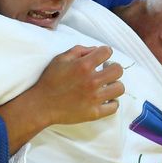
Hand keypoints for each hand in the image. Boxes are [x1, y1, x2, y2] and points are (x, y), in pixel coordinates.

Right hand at [0, 45, 124, 153]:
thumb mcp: (60, 59)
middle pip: (118, 70)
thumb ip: (79, 50)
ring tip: (107, 85)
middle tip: (105, 71)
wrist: (42, 105)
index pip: (107, 52)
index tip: (102, 57)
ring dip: (114, 84)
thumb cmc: (50, 80)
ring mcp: (94, 98)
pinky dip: (111, 102)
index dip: (105, 52)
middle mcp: (92, 81)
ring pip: (119, 88)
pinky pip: (114, 107)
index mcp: (84, 65)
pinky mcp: (94, 112)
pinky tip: (105, 99)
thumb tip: (95, 50)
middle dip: (113, 67)